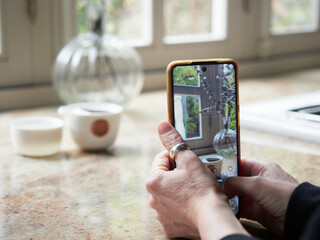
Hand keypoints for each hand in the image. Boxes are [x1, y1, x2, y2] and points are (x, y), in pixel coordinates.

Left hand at [146, 121, 247, 239]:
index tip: (189, 161)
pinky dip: (182, 205)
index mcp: (154, 181)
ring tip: (196, 190)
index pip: (162, 158)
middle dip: (179, 173)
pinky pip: (175, 209)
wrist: (213, 219)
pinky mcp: (170, 225)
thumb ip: (174, 142)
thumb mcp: (189, 160)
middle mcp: (153, 198)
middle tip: (194, 176)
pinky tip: (193, 204)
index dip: (177, 156)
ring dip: (180, 189)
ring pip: (170, 192)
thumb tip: (162, 126)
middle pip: (166, 176)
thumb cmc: (203, 191)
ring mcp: (161, 213)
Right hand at [224, 158, 298, 235]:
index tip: (217, 168)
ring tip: (221, 197)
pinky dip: (235, 209)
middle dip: (227, 183)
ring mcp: (259, 197)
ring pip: (238, 195)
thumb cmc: (284, 195)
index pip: (242, 163)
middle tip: (216, 185)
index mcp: (263, 168)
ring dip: (230, 197)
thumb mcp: (256, 184)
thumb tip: (224, 185)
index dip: (230, 165)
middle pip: (238, 180)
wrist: (297, 217)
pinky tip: (228, 208)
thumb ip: (236, 182)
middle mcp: (260, 182)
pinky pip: (242, 208)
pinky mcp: (258, 211)